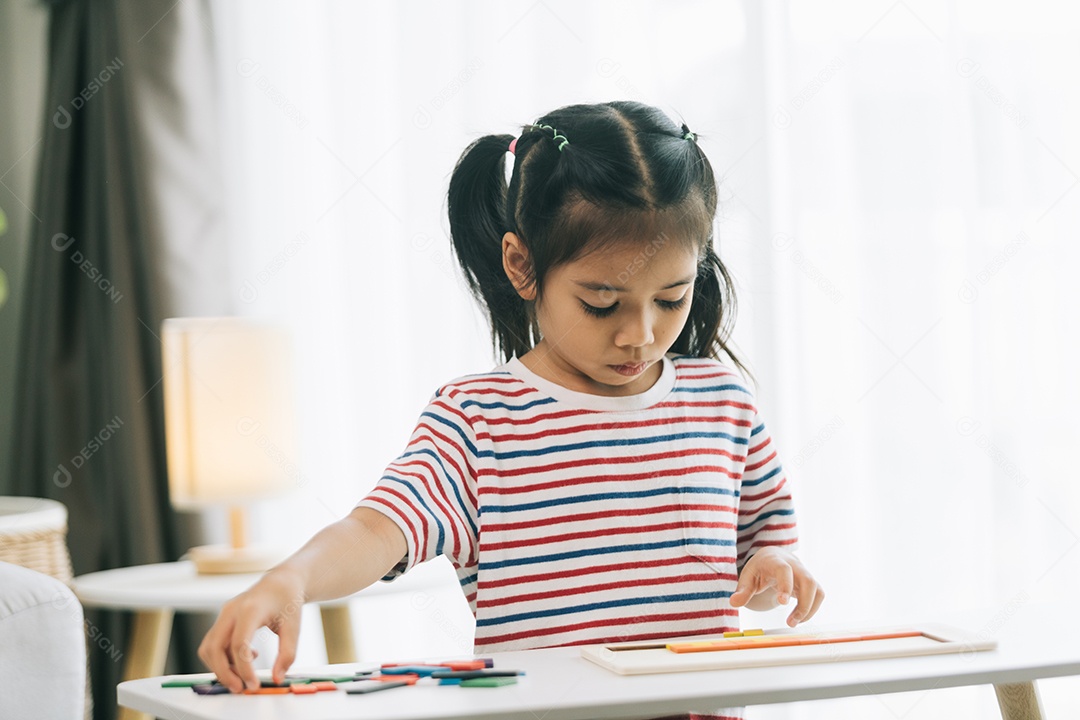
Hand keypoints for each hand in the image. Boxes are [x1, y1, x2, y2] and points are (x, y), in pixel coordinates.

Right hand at [197, 570, 305, 691]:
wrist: (281, 582)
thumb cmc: (288, 600)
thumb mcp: (294, 626)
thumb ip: (287, 653)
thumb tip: (277, 678)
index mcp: (250, 609)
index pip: (239, 644)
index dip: (243, 669)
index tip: (253, 684)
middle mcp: (231, 611)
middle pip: (214, 647)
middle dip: (223, 673)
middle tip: (240, 688)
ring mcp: (224, 614)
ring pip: (209, 647)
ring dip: (220, 667)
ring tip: (244, 674)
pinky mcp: (222, 620)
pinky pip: (213, 644)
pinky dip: (222, 658)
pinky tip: (247, 657)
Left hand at [728, 547, 823, 626]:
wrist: (773, 557)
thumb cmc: (760, 568)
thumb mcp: (748, 577)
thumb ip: (742, 590)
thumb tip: (734, 603)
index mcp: (775, 561)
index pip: (784, 570)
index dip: (785, 585)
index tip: (782, 603)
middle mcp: (794, 565)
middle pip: (808, 581)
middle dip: (803, 604)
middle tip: (790, 622)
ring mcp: (804, 573)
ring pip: (817, 589)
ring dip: (809, 609)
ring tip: (793, 622)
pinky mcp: (810, 583)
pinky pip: (819, 595)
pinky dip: (812, 609)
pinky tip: (799, 618)